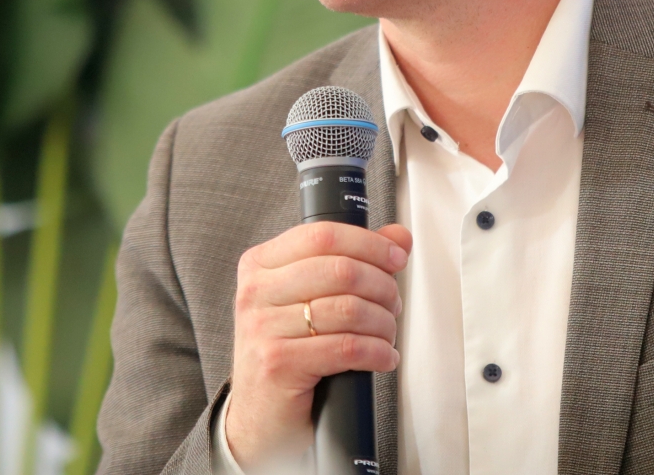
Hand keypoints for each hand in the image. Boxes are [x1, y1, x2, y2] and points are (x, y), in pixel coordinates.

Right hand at [225, 222, 411, 468]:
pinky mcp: (278, 363)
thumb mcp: (310, 300)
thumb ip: (352, 261)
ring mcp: (263, 328)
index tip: (396, 258)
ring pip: (348, 308)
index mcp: (260, 266)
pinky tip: (383, 357)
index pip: (322, 235)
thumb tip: (397, 236)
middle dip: (382, 287)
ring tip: (387, 335)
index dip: (369, 243)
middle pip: (340, 269)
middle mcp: (256, 292)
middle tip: (393, 304)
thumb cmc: (285, 355)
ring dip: (383, 323)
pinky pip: (346, 347)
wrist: (257, 419)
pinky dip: (377, 352)